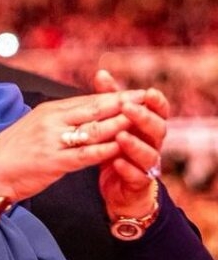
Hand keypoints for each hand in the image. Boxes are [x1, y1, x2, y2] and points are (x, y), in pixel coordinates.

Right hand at [0, 87, 150, 204]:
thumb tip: (81, 116)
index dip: (112, 96)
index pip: (85, 100)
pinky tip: (121, 148)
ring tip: (142, 120)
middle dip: (122, 104)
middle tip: (147, 98)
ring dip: (119, 124)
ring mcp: (51, 140)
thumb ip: (58, 122)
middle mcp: (50, 121)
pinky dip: (105, 150)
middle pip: (93, 109)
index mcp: (47, 111)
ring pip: (92, 130)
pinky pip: (84, 154)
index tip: (134, 92)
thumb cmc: (10, 153)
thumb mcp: (34, 128)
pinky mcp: (52, 161)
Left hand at [92, 69, 167, 219]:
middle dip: (144, 118)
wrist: (118, 186)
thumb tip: (101, 73)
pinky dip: (127, 169)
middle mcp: (151, 144)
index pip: (158, 111)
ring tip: (121, 136)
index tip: (149, 92)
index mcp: (146, 127)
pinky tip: (117, 163)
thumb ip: (109, 100)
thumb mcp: (112, 123)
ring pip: (149, 154)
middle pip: (157, 130)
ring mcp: (147, 165)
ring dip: (135, 144)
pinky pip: (137, 176)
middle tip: (128, 108)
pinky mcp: (137, 183)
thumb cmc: (116, 148)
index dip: (156, 102)